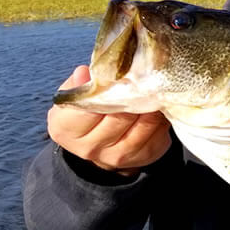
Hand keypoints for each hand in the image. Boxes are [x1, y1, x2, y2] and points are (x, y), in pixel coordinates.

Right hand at [47, 65, 170, 175]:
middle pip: (119, 117)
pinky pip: (158, 135)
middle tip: (147, 77)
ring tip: (158, 89)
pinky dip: (163, 119)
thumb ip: (78, 85)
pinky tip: (162, 106)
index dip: (105, 90)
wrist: (99, 144)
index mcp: (66, 129)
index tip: (119, 74)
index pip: (87, 107)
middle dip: (136, 95)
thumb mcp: (75, 97)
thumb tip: (84, 72)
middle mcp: (90, 147)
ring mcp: (117, 156)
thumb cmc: (86, 113)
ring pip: (143, 125)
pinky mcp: (143, 157)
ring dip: (153, 106)